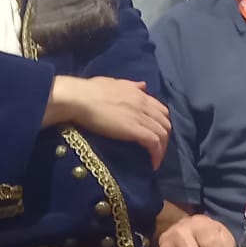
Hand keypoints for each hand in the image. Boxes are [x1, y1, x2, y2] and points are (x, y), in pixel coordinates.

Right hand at [47, 75, 169, 167]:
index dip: (162, 124)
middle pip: (166, 123)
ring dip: (162, 149)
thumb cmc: (90, 90)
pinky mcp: (135, 129)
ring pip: (163, 134)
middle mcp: (144, 104)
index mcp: (139, 94)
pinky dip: (156, 154)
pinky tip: (152, 163)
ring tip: (155, 160)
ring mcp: (140, 117)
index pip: (161, 110)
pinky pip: (154, 143)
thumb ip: (131, 86)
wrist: (79, 98)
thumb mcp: (115, 83)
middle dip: (164, 138)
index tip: (156, 134)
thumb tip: (143, 86)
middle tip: (156, 150)